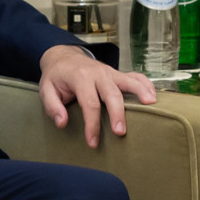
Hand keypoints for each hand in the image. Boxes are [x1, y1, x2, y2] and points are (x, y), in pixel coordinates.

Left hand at [38, 44, 157, 147]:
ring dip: (140, 92)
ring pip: (128, 81)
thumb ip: (52, 106)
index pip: (89, 103)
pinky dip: (145, 83)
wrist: (63, 56)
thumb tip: (62, 123)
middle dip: (117, 113)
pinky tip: (153, 95)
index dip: (92, 124)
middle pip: (111, 94)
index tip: (93, 142)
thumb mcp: (46, 89)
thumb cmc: (56, 76)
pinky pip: (134, 76)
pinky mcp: (117, 73)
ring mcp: (110, 72)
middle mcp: (98, 73)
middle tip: (120, 132)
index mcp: (80, 78)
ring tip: (151, 104)